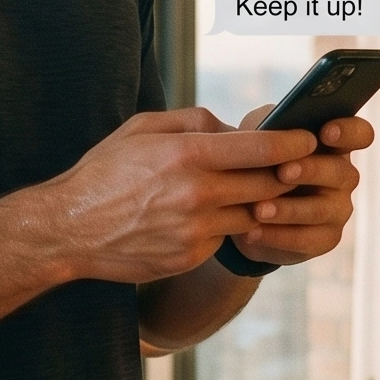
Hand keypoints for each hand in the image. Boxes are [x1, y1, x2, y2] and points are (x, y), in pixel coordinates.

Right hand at [43, 108, 318, 283]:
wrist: (69, 230)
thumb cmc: (106, 172)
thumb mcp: (144, 128)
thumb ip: (195, 122)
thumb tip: (236, 128)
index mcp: (187, 154)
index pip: (263, 149)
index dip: (295, 143)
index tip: (310, 138)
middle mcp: (196, 194)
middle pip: (268, 184)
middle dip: (286, 174)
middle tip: (298, 165)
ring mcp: (195, 230)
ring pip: (253, 215)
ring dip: (259, 203)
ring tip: (254, 190)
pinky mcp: (190, 257)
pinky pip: (225, 238)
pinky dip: (225, 226)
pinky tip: (208, 217)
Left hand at [223, 104, 372, 269]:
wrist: (243, 207)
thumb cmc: (258, 160)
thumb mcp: (259, 134)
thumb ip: (268, 123)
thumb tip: (267, 123)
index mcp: (334, 145)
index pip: (359, 134)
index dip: (349, 132)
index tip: (326, 132)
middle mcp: (343, 177)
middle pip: (342, 172)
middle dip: (311, 171)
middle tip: (283, 172)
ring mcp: (337, 210)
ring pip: (320, 210)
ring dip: (288, 209)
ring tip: (258, 209)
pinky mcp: (323, 239)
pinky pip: (305, 240)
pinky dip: (276, 236)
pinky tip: (251, 231)